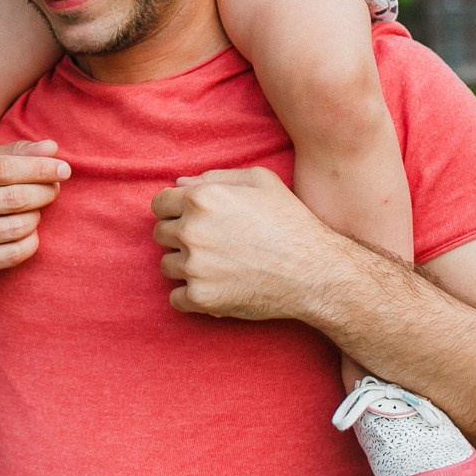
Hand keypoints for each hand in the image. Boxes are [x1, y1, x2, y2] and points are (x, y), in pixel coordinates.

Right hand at [0, 139, 68, 281]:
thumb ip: (18, 153)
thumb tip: (51, 148)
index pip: (3, 168)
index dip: (39, 168)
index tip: (64, 169)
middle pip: (13, 198)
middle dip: (43, 192)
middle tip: (54, 190)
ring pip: (16, 228)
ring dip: (36, 218)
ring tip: (35, 212)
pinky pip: (14, 254)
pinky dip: (30, 242)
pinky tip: (27, 233)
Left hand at [150, 167, 352, 320]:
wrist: (316, 272)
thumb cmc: (291, 222)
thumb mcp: (261, 181)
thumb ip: (216, 177)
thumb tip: (180, 184)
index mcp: (202, 199)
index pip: (160, 204)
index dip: (174, 211)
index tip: (191, 220)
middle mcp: (193, 230)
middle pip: (161, 234)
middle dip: (180, 237)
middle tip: (211, 245)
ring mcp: (195, 266)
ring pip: (167, 265)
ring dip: (185, 266)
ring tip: (218, 267)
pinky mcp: (202, 298)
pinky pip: (176, 298)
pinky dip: (191, 296)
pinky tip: (215, 288)